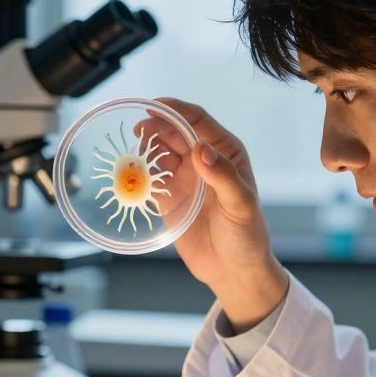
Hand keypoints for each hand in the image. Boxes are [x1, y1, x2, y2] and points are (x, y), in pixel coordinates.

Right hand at [136, 97, 287, 332]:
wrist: (232, 271)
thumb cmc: (246, 236)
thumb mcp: (240, 205)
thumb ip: (224, 177)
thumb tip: (202, 150)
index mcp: (226, 152)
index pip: (198, 120)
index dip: (175, 109)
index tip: (154, 105)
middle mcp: (204, 160)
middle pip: (174, 132)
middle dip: (155, 126)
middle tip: (137, 129)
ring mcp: (185, 178)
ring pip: (160, 151)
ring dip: (145, 147)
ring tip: (133, 150)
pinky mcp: (169, 198)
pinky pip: (150, 177)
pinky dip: (138, 171)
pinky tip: (129, 172)